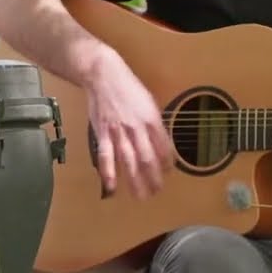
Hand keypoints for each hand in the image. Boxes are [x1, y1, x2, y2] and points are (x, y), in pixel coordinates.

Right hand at [86, 51, 175, 199]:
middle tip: (157, 191)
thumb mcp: (148, 101)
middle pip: (148, 159)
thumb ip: (154, 123)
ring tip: (141, 196)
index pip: (164, 147)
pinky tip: (112, 187)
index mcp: (152, 119)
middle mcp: (137, 128)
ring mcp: (119, 132)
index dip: (167, 163)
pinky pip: (106, 157)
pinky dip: (109, 173)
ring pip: (129, 162)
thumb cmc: (128, 87)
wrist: (103, 76)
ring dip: (136, 181)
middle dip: (154, 178)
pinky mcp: (103, 133)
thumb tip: (160, 142)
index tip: (168, 172)